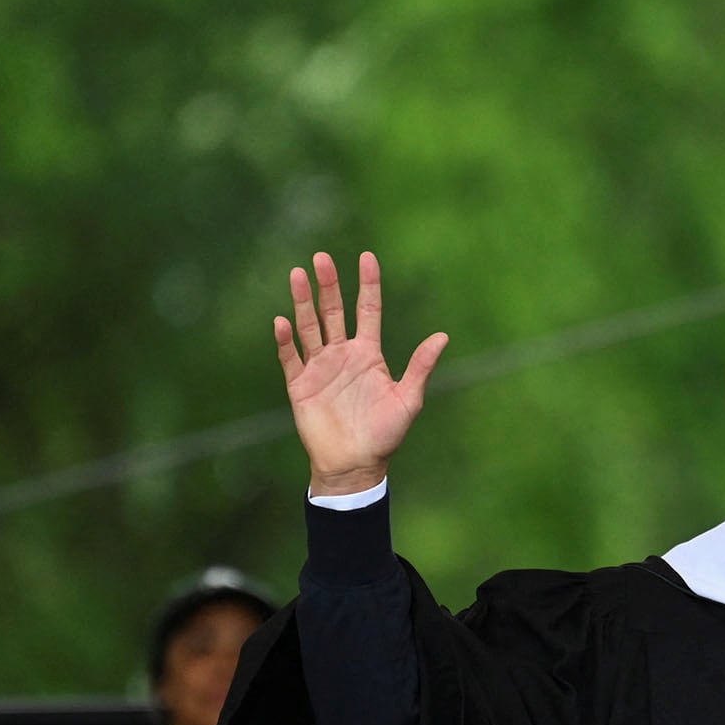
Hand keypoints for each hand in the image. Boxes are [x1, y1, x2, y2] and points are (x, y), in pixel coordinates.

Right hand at [276, 251, 449, 494]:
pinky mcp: (300, 385)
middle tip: (322, 258)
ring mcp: (319, 368)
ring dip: (302, 302)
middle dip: (328, 285)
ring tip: (297, 275)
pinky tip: (283, 321)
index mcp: (368, 354)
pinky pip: (290, 357)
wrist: (355, 466)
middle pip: (333, 311)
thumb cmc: (384, 436)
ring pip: (309, 327)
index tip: (367, 258)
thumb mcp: (408, 400)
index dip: (368, 285)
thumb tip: (442, 336)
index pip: (368, 311)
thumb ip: (420, 367)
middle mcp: (342, 355)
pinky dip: (286, 340)